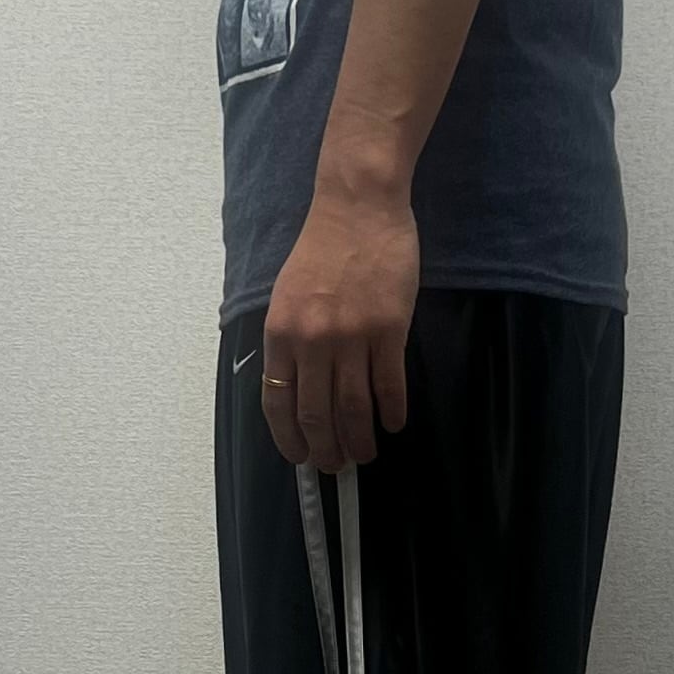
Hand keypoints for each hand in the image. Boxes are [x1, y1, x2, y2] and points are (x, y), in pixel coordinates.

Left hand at [261, 185, 418, 470]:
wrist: (357, 207)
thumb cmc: (322, 248)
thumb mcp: (287, 295)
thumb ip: (289, 340)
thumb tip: (296, 388)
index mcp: (281, 333)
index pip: (278, 402)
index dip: (289, 438)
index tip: (301, 457)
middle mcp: (312, 340)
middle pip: (316, 413)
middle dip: (326, 449)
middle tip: (337, 466)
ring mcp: (351, 336)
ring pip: (353, 407)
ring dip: (360, 439)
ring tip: (366, 454)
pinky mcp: (388, 329)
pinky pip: (389, 384)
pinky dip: (392, 410)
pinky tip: (394, 423)